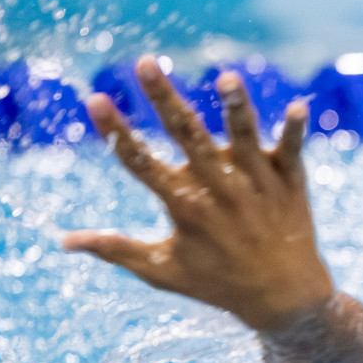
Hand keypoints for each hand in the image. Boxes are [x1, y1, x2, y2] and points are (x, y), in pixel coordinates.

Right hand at [63, 56, 335, 329]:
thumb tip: (64, 241)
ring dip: (236, 107)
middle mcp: (219, 189)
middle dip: (164, 99)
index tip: (95, 98)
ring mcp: (257, 182)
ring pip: (244, 137)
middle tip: (144, 63)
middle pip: (187, 135)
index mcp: (184, 206)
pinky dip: (296, 131)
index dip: (116, 132)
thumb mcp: (164, 271)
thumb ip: (116, 250)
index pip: (141, 163)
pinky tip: (298, 106)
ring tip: (228, 77)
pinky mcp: (290, 180)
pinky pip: (294, 150)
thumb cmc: (219, 282)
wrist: (285, 299)